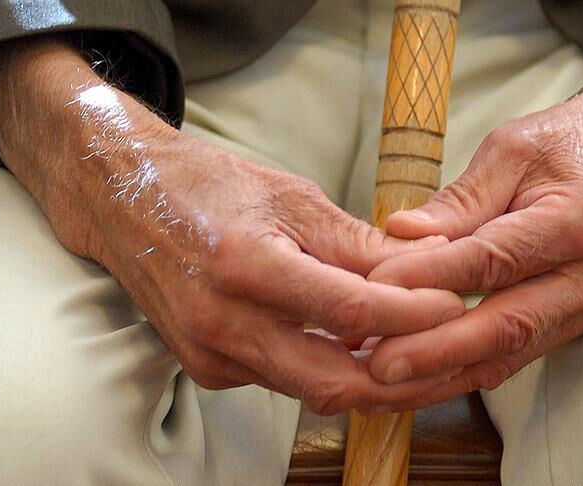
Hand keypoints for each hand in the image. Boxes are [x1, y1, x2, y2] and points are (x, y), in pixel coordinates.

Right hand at [0, 39, 464, 414]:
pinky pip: (287, 383)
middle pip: (335, 381)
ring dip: (376, 381)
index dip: (412, 315)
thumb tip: (431, 260)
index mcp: (246, 264)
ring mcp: (211, 356)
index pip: (349, 309)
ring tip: (429, 358)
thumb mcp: (292, 197)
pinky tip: (368, 351)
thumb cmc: (208, 187)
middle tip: (461, 358)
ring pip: (315, 391)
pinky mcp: (208, 370)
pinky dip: (333, 372)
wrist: (121, 200)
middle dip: (407, 380)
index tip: (457, 306)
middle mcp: (223, 323)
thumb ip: (360, 240)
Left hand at [361, 91, 582, 410]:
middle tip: (378, 365)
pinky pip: (519, 354)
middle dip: (437, 350)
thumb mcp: (509, 150)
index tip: (377, 287)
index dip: (434, 277)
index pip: (497, 259)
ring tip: (388, 384)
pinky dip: (468, 368)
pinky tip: (423, 377)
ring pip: (512, 352)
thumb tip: (401, 235)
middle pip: (509, 323)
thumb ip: (459, 200)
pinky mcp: (579, 321)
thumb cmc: (565, 144)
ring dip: (446, 372)